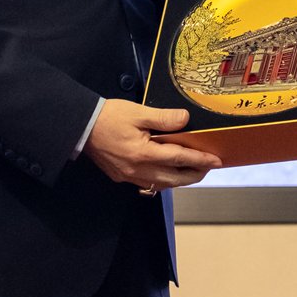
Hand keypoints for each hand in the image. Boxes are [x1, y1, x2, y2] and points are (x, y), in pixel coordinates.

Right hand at [83, 99, 222, 192]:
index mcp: (143, 153)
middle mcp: (137, 169)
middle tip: (209, 168)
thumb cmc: (108, 117)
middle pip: (173, 179)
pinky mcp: (121, 176)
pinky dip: (162, 180)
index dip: (200, 160)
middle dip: (194, 175)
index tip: (215, 161)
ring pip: (161, 184)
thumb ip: (164, 118)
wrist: (81, 127)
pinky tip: (168, 173)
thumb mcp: (138, 112)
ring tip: (192, 171)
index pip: (179, 158)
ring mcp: (128, 175)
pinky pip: (147, 183)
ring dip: (179, 180)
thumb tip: (185, 119)